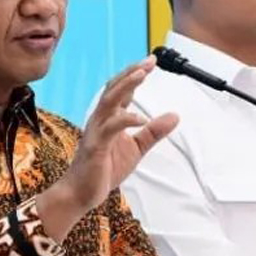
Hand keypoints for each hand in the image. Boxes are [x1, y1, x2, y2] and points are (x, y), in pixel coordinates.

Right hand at [37, 57, 178, 240]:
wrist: (81, 193)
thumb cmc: (104, 169)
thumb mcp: (136, 149)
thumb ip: (153, 132)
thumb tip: (175, 116)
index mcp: (109, 118)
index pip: (121, 89)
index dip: (135, 74)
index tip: (151, 61)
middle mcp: (100, 119)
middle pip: (114, 88)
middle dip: (131, 73)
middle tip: (149, 61)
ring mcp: (96, 131)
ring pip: (109, 101)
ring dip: (125, 86)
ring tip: (141, 75)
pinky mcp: (96, 146)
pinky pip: (110, 128)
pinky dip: (125, 120)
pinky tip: (140, 118)